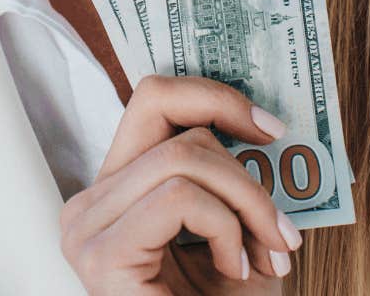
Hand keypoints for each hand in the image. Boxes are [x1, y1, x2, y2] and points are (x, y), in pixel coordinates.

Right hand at [60, 74, 305, 294]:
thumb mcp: (237, 233)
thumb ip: (234, 180)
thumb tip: (268, 125)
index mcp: (116, 192)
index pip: (153, 100)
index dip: (215, 97)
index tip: (272, 129)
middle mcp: (89, 204)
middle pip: (174, 127)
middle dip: (246, 171)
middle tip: (283, 229)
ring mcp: (86, 229)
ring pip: (183, 158)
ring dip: (248, 205)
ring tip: (269, 256)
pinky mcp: (100, 255)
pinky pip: (178, 198)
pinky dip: (226, 230)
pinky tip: (235, 271)